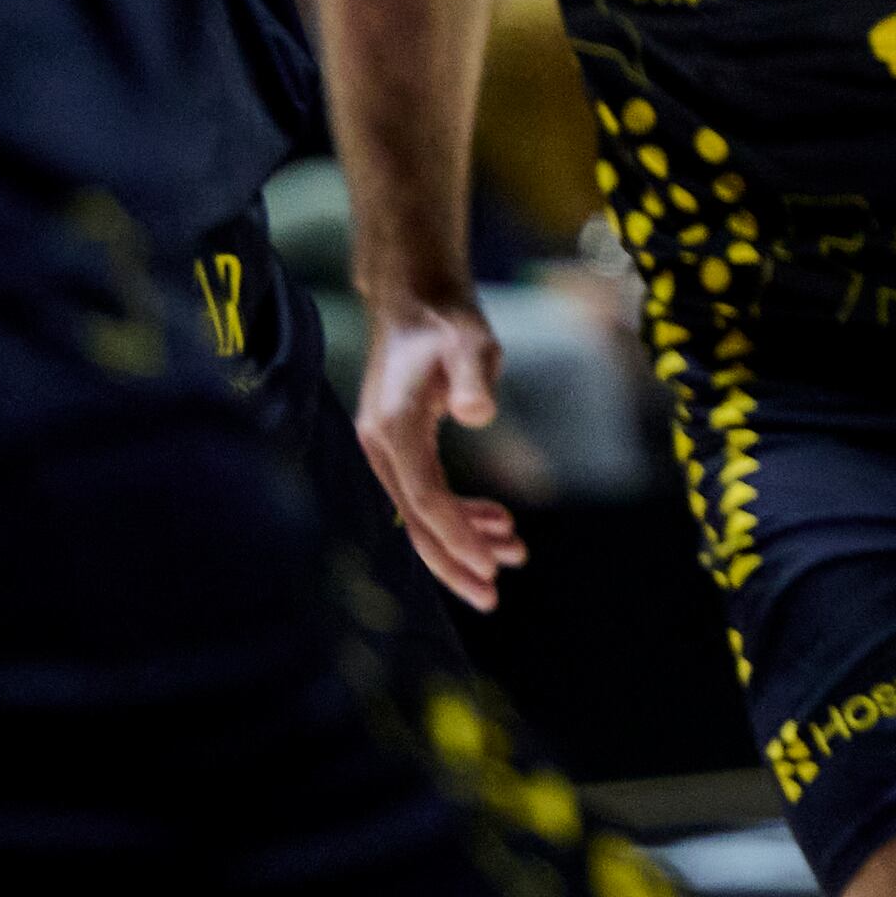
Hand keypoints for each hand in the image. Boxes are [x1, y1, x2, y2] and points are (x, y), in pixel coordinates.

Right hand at [355, 297, 526, 609]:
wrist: (417, 299)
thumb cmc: (447, 321)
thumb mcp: (469, 342)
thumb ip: (473, 376)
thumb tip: (475, 413)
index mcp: (394, 429)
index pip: (425, 500)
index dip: (457, 537)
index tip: (490, 568)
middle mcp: (381, 446)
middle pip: (416, 522)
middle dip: (454, 563)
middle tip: (493, 597)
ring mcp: (387, 448)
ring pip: (423, 513)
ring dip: (465, 539)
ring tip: (514, 553)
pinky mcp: (400, 446)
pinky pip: (427, 494)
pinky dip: (460, 513)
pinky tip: (496, 520)